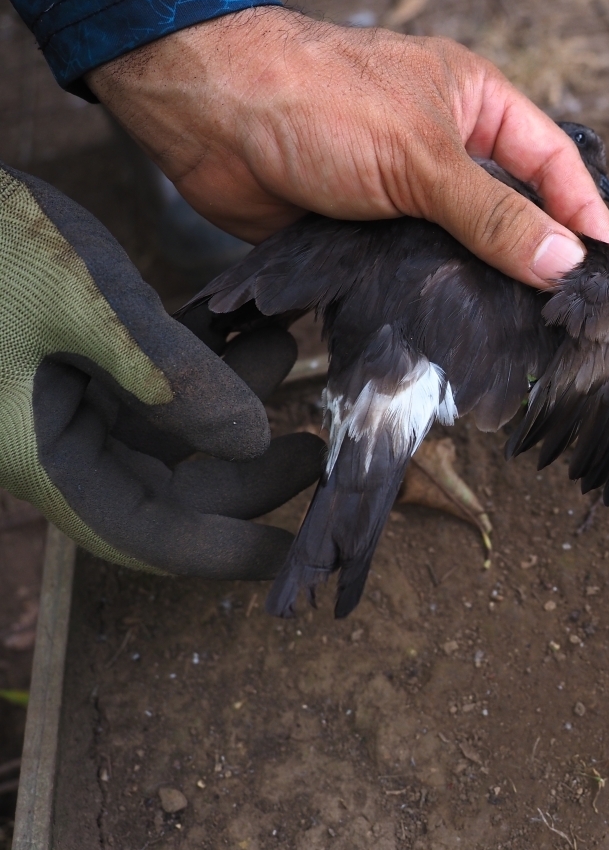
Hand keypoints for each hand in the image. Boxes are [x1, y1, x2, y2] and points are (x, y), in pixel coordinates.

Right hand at [0, 163, 324, 578]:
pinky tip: (248, 321)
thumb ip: (173, 377)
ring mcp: (68, 396)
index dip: (222, 551)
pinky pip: (156, 375)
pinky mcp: (79, 351)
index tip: (289, 554)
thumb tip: (255, 442)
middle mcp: (58, 438)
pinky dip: (203, 355)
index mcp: (46, 454)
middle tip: (315, 445)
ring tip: (287, 343)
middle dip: (246, 472)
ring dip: (233, 396)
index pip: (144, 533)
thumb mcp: (88, 302)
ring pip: (171, 426)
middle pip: (169, 488)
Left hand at [85, 7, 608, 287]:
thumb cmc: (317, 98)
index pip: (553, 162)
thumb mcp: (422, 156)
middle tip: (565, 315)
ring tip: (517, 335)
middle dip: (538, 259)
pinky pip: (419, 274)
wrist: (210, 117)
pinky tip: (453, 332)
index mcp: (475, 106)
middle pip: (514, 212)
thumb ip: (494, 216)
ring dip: (484, 287)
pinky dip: (435, 300)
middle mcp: (448, 151)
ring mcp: (409, 195)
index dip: (583, 213)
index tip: (605, 267)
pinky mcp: (372, 235)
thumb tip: (561, 262)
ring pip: (466, 250)